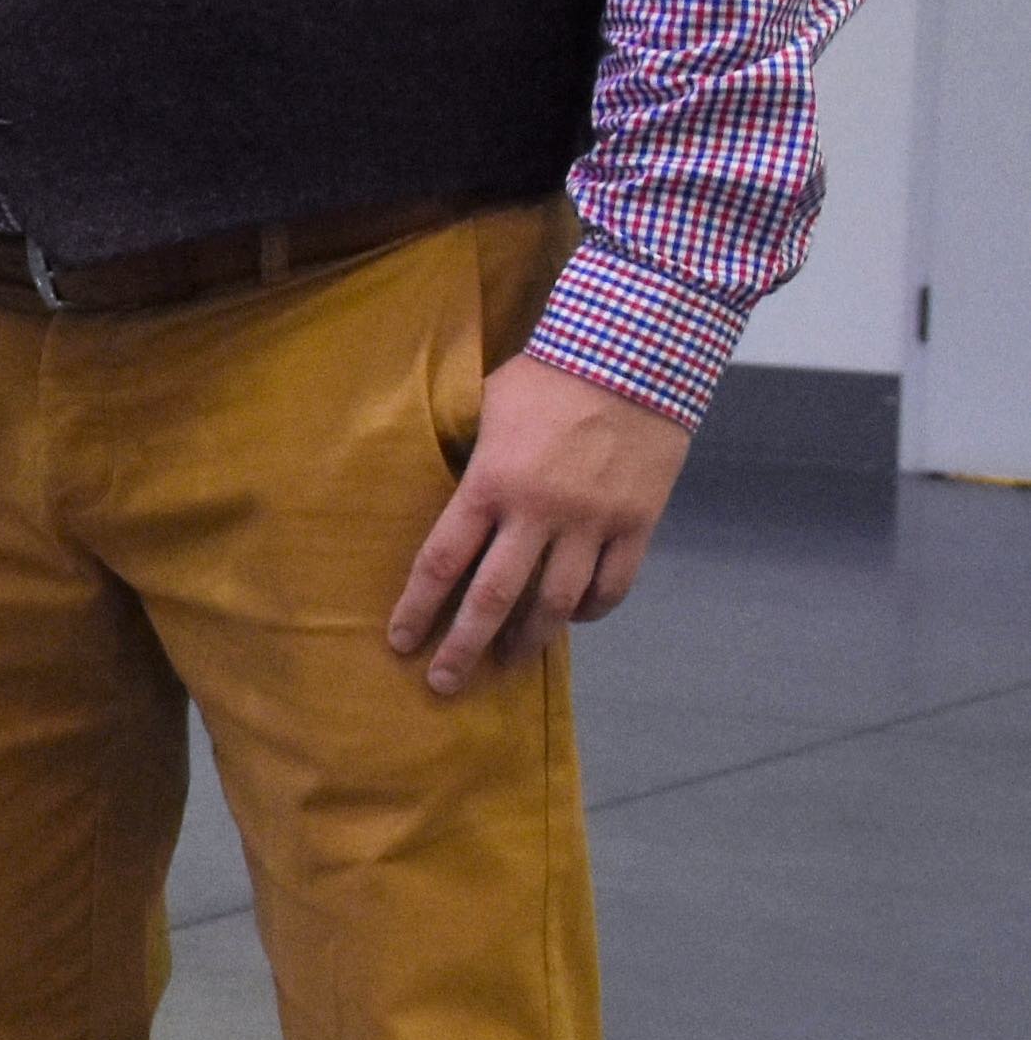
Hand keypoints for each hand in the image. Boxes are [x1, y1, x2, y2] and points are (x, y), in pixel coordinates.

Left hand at [390, 352, 686, 696]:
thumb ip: (466, 458)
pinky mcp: (638, 522)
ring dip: (528, 640)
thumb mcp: (486, 409)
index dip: (418, 609)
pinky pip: (613, 586)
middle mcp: (539, 511)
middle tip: (443, 684)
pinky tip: (572, 619)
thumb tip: (440, 498)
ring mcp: (593, 521)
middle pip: (494, 598)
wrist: (634, 355)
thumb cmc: (547, 377)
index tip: (401, 642)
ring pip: (557, 603)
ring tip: (507, 661)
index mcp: (490, 483)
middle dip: (464, 647)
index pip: (442, 562)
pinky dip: (591, 611)